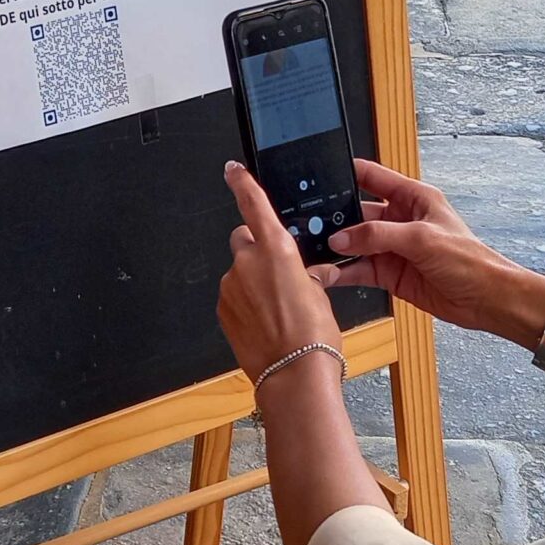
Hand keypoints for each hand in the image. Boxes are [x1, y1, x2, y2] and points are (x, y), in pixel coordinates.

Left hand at [217, 162, 342, 379]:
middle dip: (258, 251)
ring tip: (278, 309)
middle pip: (245, 241)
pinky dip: (247, 304)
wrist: (294, 374)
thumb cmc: (313, 336)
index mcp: (276, 249)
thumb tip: (310, 274)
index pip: (253, 204)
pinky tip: (266, 322)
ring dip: (254, 282)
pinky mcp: (223, 310)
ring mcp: (231, 287)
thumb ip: (309, 275)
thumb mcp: (321, 295)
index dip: (242, 183)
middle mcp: (247, 263)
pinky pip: (234, 297)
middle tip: (280, 274)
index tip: (233, 170)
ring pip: (240, 272)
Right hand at [317, 159, 544, 343]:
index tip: (319, 175)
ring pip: (355, 242)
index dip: (347, 173)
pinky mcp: (390, 274)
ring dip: (336, 247)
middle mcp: (400, 220)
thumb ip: (378, 235)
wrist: (485, 299)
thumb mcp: (421, 239)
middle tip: (308, 222)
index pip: (373, 177)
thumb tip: (342, 237)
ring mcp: (393, 247)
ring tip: (312, 249)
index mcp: (413, 198)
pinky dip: (343, 271)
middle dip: (335, 217)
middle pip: (358, 212)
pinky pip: (359, 269)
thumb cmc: (469, 261)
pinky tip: (327, 273)